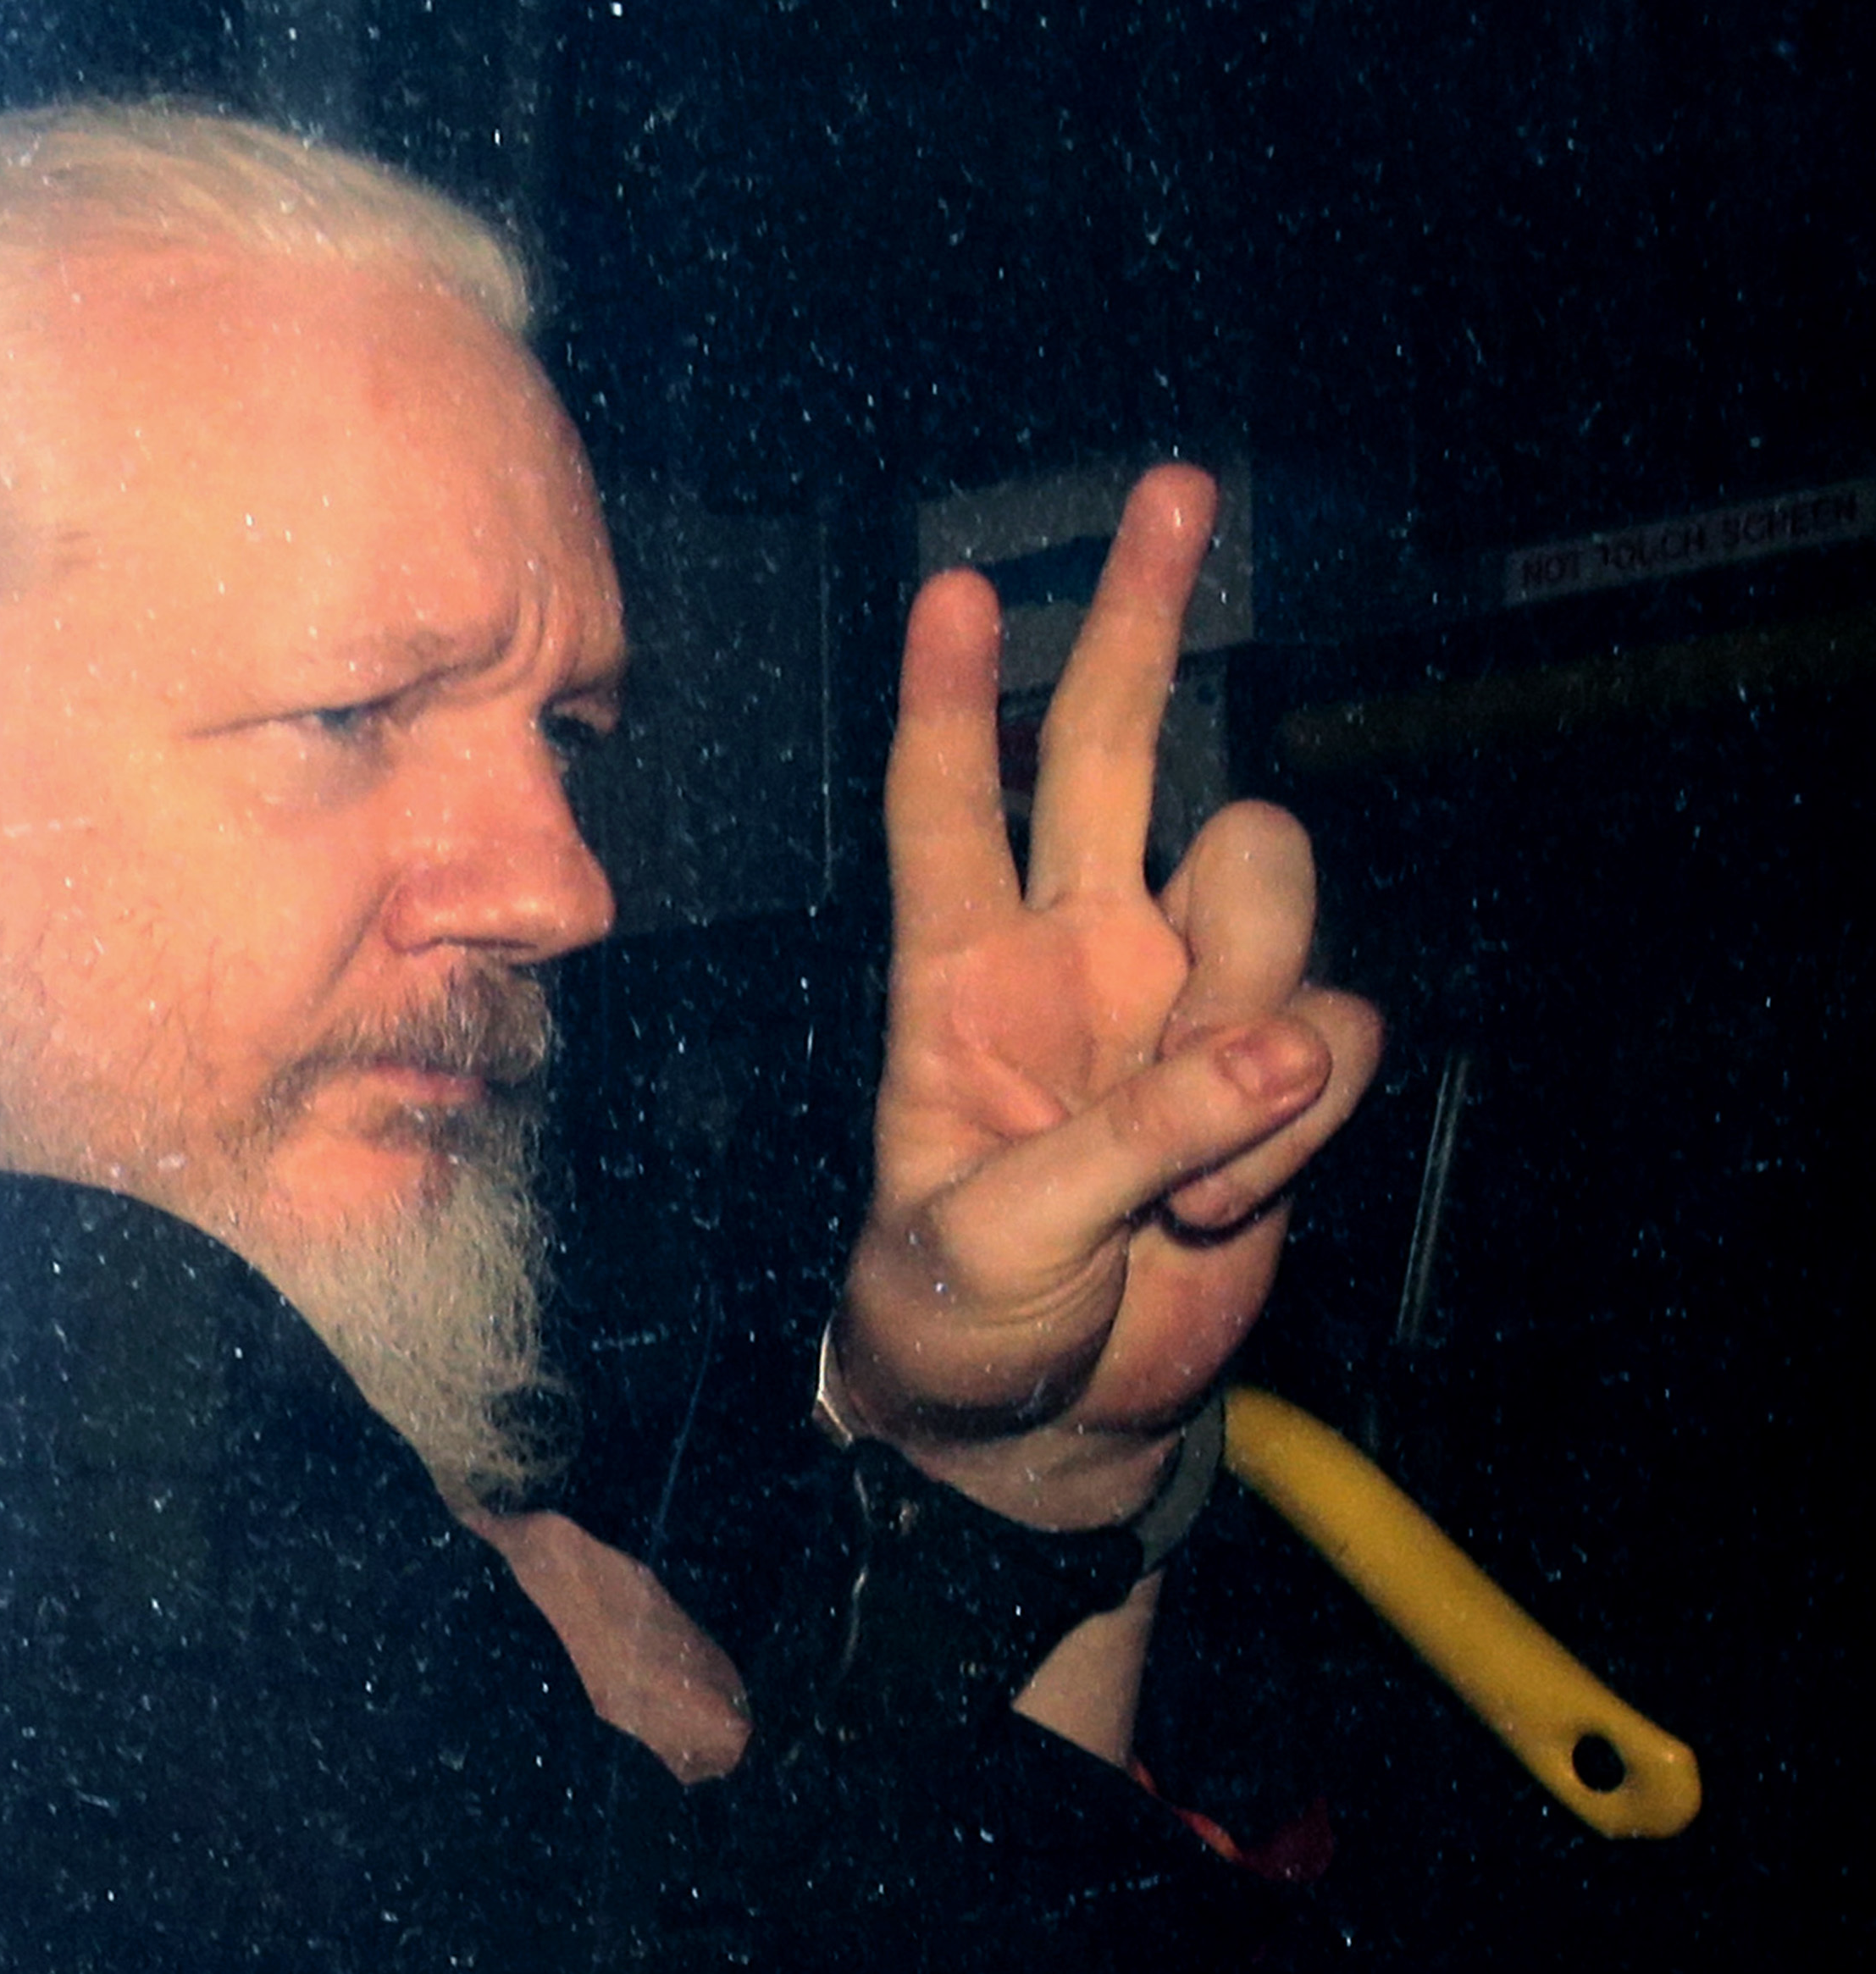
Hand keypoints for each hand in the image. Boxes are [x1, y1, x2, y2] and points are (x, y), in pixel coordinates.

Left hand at [837, 465, 1380, 1527]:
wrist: (1044, 1426)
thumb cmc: (962, 1324)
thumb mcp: (990, 1244)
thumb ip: (1123, 1142)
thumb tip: (1276, 1053)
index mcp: (956, 976)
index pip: (946, 804)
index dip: (949, 697)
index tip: (955, 586)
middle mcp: (1075, 954)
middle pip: (1111, 749)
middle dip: (1134, 621)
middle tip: (1169, 492)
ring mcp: (1180, 1003)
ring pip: (1260, 876)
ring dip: (1248, 995)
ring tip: (1188, 1154)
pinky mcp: (1271, 1073)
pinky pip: (1330, 1026)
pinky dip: (1295, 1114)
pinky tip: (1223, 1199)